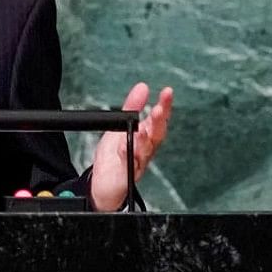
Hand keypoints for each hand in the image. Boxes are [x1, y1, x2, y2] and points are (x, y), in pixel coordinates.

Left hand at [90, 83, 172, 210]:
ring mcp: (137, 163)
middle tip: (158, 109)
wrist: (104, 184)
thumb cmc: (115, 157)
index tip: (167, 92)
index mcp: (146, 137)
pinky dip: (127, 155)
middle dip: (159, 121)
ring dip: (146, 139)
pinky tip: (124, 147)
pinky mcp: (126, 176)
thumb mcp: (120, 127)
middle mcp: (145, 150)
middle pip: (157, 135)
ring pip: (146, 151)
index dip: (165, 106)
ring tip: (145, 128)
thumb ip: (131, 108)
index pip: (158, 120)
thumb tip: (143, 86)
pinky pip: (128, 165)